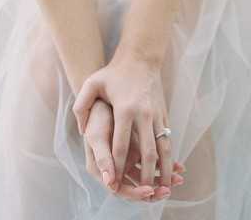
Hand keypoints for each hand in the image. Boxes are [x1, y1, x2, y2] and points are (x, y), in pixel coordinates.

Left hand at [72, 55, 175, 195]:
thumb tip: (82, 131)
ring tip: (164, 189)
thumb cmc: (114, 72)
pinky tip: (168, 170)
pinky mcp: (163, 114)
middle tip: (144, 195)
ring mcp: (156, 114)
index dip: (117, 167)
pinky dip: (169, 157)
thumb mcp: (92, 83)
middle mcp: (143, 114)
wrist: (141, 56)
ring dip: (164, 170)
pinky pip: (167, 139)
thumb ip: (81, 106)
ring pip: (163, 148)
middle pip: (146, 152)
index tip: (113, 185)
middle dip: (145, 176)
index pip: (120, 146)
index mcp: (125, 109)